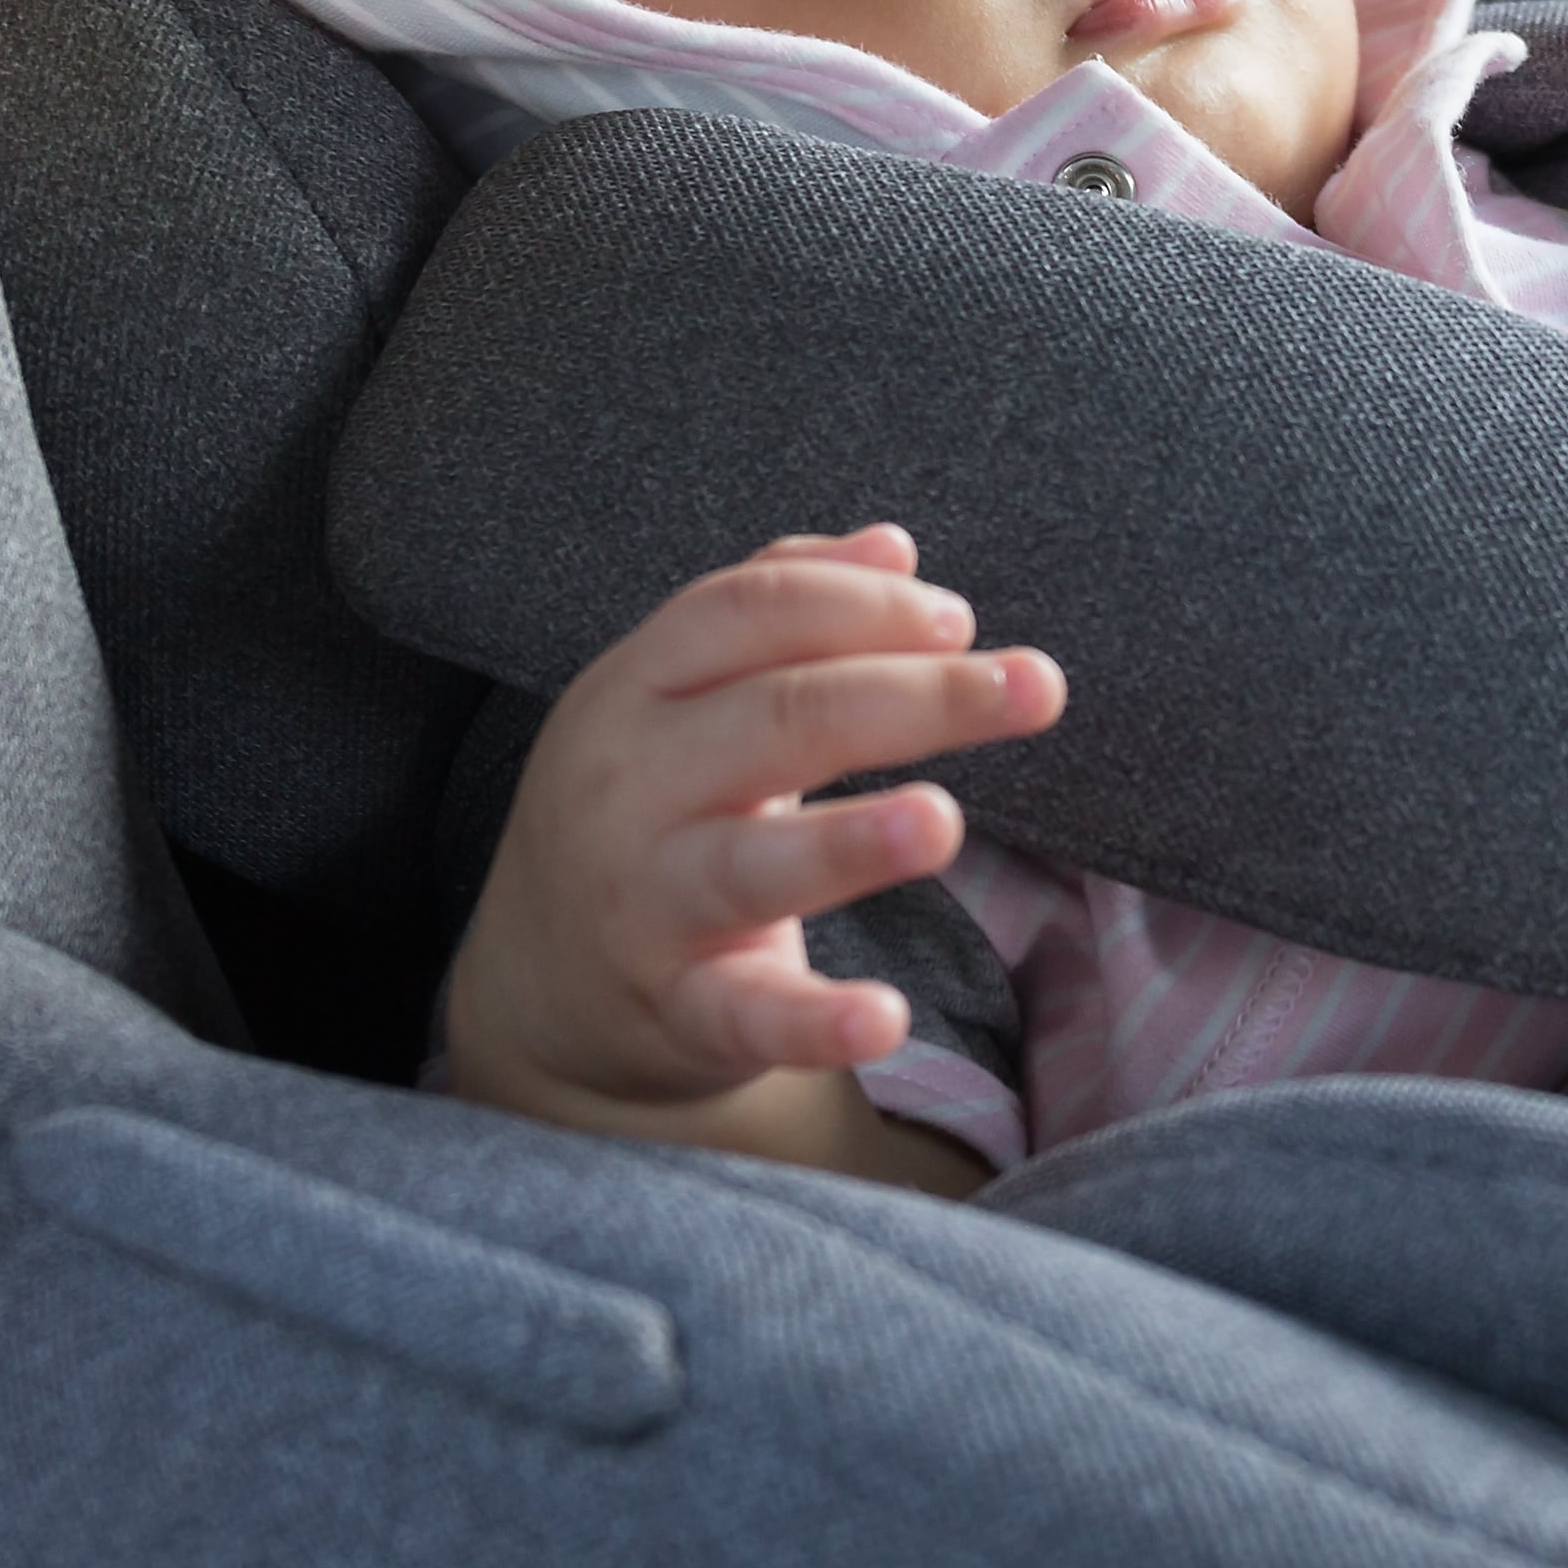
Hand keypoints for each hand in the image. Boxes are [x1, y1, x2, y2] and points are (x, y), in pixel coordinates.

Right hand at [442, 524, 1063, 1189]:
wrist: (534, 981)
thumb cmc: (646, 807)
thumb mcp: (683, 696)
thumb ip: (782, 611)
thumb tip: (896, 545)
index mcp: (640, 687)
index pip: (748, 611)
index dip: (861, 604)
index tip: (960, 619)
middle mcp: (631, 785)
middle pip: (776, 718)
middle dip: (913, 695)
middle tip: (1033, 685)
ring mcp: (645, 900)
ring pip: (750, 863)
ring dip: (851, 843)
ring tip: (942, 824)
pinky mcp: (673, 1008)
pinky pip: (745, 1015)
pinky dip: (814, 1022)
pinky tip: (885, 1019)